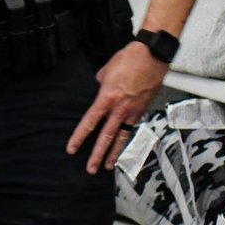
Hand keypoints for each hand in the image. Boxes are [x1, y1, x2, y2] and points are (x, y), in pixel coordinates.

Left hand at [67, 41, 169, 173]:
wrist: (153, 55)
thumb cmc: (129, 59)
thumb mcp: (105, 71)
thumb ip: (99, 84)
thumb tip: (99, 90)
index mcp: (107, 98)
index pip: (89, 122)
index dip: (79, 137)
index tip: (72, 149)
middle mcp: (120, 108)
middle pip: (106, 136)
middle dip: (97, 154)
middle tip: (90, 168)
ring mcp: (133, 111)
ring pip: (121, 137)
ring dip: (113, 153)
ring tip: (106, 166)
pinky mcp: (143, 110)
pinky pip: (131, 128)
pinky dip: (126, 139)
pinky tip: (121, 147)